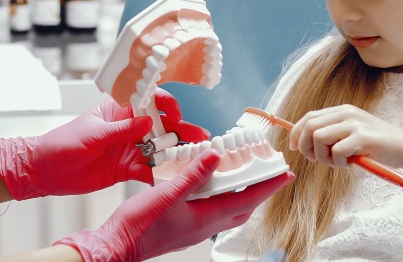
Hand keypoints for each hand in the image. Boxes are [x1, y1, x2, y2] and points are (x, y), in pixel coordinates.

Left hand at [0, 89, 209, 199]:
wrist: (44, 171)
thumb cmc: (61, 144)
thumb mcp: (91, 135)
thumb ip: (121, 130)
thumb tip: (148, 121)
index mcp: (118, 111)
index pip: (148, 101)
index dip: (165, 105)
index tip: (176, 115)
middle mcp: (128, 128)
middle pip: (160, 126)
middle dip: (181, 131)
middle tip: (200, 138)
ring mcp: (129, 149)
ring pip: (159, 148)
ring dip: (177, 152)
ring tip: (197, 158)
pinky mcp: (126, 169)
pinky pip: (149, 169)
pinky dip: (162, 173)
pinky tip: (176, 177)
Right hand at [54, 150, 293, 261]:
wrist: (116, 246)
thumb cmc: (139, 225)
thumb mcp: (168, 194)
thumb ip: (193, 175)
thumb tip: (216, 156)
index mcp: (206, 219)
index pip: (247, 200)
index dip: (268, 187)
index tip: (286, 175)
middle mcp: (205, 226)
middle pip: (242, 208)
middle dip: (258, 191)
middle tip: (269, 174)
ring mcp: (194, 229)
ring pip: (227, 210)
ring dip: (239, 194)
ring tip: (243, 175)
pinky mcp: (183, 227)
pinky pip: (210, 211)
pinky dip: (218, 197)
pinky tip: (209, 185)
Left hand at [290, 104, 402, 168]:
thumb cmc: (377, 146)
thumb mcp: (352, 134)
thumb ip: (332, 134)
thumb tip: (303, 142)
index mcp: (343, 111)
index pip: (309, 117)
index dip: (296, 133)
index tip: (294, 148)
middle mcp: (347, 113)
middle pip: (309, 127)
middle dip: (306, 147)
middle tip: (318, 160)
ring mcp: (354, 124)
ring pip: (318, 138)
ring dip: (323, 156)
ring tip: (339, 162)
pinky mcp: (362, 138)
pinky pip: (336, 151)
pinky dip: (338, 162)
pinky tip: (351, 163)